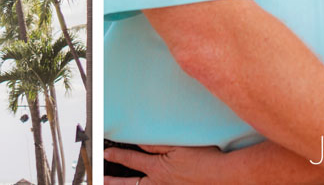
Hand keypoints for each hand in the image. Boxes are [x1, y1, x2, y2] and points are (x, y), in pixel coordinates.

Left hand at [104, 144, 228, 184]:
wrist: (222, 176)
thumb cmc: (203, 159)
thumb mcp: (177, 146)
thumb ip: (156, 145)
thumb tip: (139, 142)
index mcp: (157, 169)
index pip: (131, 161)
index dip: (117, 157)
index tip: (106, 154)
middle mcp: (159, 183)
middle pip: (130, 184)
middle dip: (114, 181)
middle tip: (101, 179)